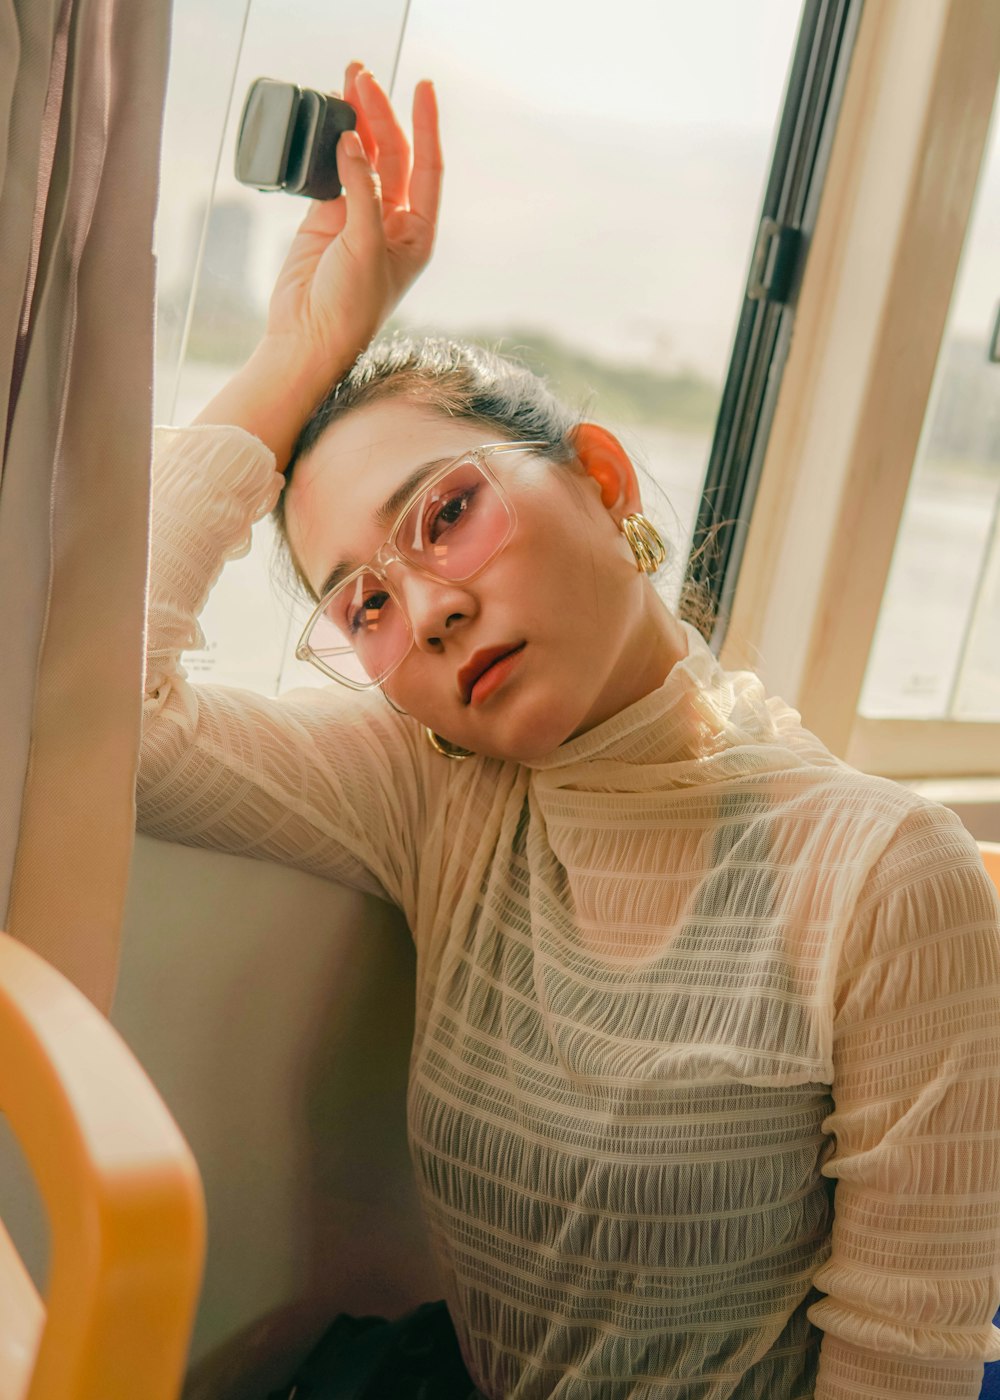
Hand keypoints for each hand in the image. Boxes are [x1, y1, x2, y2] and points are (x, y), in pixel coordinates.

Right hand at [263, 62, 442, 377]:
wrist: (307, 338)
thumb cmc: (349, 307)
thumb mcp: (365, 246)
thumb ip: (363, 192)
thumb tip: (352, 142)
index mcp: (418, 233)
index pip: (428, 167)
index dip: (427, 125)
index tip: (424, 87)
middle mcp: (393, 222)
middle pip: (393, 155)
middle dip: (380, 114)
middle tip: (362, 77)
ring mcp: (358, 218)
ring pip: (361, 158)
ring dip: (355, 122)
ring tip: (346, 84)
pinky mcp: (326, 218)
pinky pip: (331, 171)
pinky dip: (329, 147)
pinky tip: (327, 123)